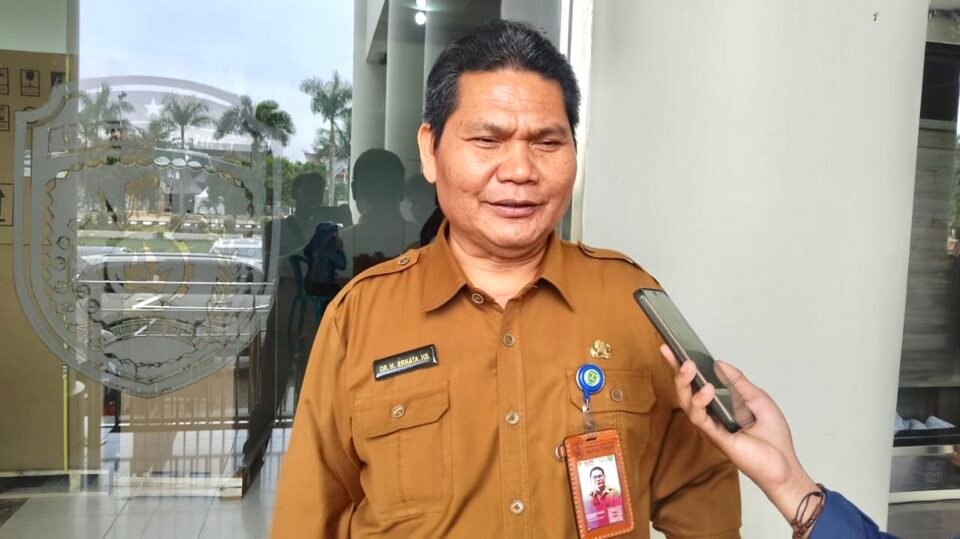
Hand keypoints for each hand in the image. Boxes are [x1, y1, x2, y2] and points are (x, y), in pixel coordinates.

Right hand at [659, 345, 819, 521]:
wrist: (784, 464)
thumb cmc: (772, 436)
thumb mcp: (757, 398)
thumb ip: (738, 382)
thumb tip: (719, 363)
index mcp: (719, 406)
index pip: (695, 384)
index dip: (681, 367)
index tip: (670, 348)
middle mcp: (711, 417)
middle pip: (685, 393)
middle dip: (678, 373)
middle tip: (679, 357)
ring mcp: (712, 428)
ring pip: (688, 405)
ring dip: (686, 385)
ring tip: (690, 369)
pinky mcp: (718, 438)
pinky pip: (702, 420)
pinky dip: (700, 404)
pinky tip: (706, 390)